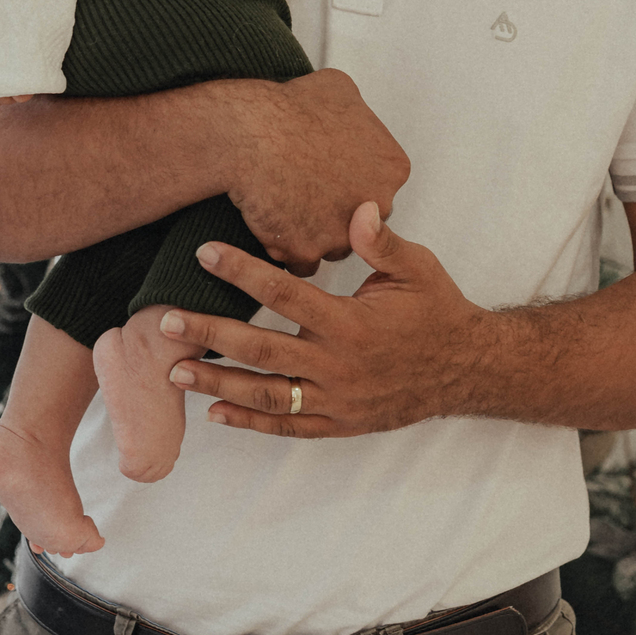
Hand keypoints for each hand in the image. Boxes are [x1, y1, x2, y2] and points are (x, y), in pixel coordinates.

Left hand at [162, 202, 485, 435]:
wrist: (469, 369)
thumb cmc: (438, 310)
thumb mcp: (417, 268)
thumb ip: (382, 242)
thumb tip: (359, 207)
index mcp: (351, 323)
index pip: (286, 294)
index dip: (243, 272)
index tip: (205, 254)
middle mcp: (339, 365)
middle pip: (263, 349)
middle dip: (211, 334)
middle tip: (165, 321)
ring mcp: (338, 399)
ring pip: (268, 394)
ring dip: (218, 384)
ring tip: (174, 372)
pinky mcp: (341, 423)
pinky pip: (289, 427)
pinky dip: (250, 422)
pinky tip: (215, 414)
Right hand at [225, 71, 409, 272]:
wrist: (249, 132)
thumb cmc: (291, 106)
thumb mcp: (339, 89)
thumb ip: (358, 113)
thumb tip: (351, 116)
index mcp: (391, 169)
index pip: (377, 186)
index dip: (349, 180)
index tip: (326, 172)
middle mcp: (377, 206)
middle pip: (360, 220)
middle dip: (337, 211)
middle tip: (305, 191)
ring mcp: (343, 233)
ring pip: (332, 244)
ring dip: (313, 233)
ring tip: (286, 209)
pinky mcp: (306, 251)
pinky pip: (301, 261)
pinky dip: (287, 249)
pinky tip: (273, 227)